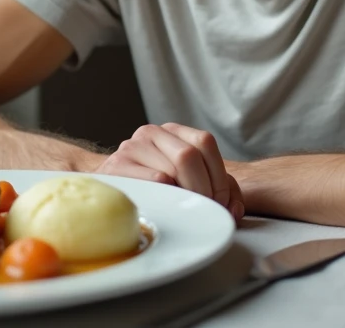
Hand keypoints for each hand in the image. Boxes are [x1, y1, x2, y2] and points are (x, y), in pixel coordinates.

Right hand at [96, 123, 244, 222]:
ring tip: (185, 211)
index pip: (205, 142)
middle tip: (204, 209)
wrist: (110, 191)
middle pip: (188, 155)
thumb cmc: (158, 191)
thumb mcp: (192, 183)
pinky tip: (164, 206)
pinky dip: (166, 197)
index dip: (218, 175)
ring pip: (171, 170)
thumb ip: (221, 191)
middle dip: (203, 189)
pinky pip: (152, 181)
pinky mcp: (116, 166)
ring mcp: (131, 147)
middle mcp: (151, 132)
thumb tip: (234, 209)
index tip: (219, 201)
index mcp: (173, 132)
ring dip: (185, 197)